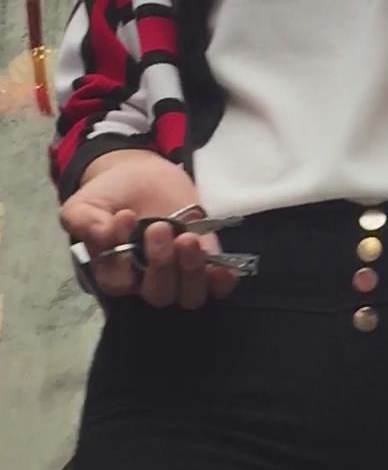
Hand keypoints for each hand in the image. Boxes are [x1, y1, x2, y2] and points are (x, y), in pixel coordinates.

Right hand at [59, 151, 236, 309]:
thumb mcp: (84, 205)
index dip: (122, 259)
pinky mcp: (204, 261)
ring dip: (191, 271)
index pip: (119, 284)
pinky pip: (217, 288)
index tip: (125, 217)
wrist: (139, 173)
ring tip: (187, 238)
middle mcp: (146, 281)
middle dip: (161, 264)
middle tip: (159, 227)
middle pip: (158, 295)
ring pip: (188, 296)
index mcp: (114, 273)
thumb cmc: (110, 195)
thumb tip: (106, 235)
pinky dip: (221, 282)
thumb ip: (85, 222)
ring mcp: (178, 273)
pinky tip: (221, 268)